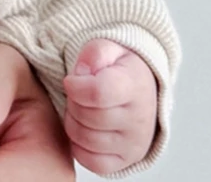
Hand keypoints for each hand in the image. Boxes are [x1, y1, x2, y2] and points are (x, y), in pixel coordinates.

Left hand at [63, 38, 157, 174]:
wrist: (139, 90)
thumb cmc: (117, 68)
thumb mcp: (107, 48)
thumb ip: (94, 53)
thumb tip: (82, 74)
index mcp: (134, 86)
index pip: (97, 93)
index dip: (74, 86)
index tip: (71, 80)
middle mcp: (138, 119)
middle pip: (86, 116)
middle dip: (72, 101)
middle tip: (77, 93)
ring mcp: (133, 144)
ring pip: (84, 138)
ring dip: (73, 121)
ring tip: (82, 108)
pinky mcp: (125, 161)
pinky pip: (90, 161)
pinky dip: (79, 145)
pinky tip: (84, 127)